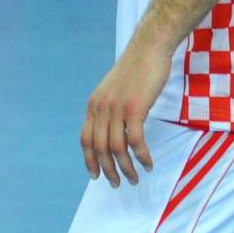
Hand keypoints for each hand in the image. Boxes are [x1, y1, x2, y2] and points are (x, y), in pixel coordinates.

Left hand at [80, 35, 172, 186]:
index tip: (96, 176)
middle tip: (119, 184)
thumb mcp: (114, 90)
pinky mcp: (135, 108)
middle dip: (108, 170)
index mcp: (94, 104)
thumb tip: (110, 130)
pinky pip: (135, 141)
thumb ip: (109, 108)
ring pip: (116, 148)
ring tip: (135, 179)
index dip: (89, 161)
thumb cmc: (136, 69)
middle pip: (99, 148)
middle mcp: (101, 107)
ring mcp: (117, 108)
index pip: (85, 140)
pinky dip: (141, 157)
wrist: (148, 48)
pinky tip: (148, 164)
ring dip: (126, 168)